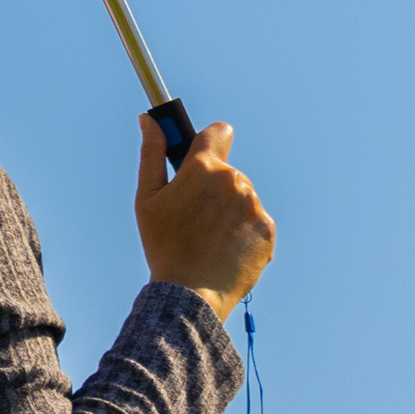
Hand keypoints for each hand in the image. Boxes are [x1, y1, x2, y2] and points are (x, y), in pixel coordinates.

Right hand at [133, 117, 274, 323]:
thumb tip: (150, 120)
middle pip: (226, 170)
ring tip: (209, 238)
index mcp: (204, 167)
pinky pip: (255, 220)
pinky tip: (224, 249)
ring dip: (228, 209)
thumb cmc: (163, 244)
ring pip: (241, 197)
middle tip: (193, 215)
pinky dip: (242, 230)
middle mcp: (234, 181)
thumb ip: (152, 153)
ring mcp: (254, 206)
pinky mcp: (267, 230)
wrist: (191, 294)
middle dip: (212, 185)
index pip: (218, 132)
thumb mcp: (147, 197)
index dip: (209, 139)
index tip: (200, 153)